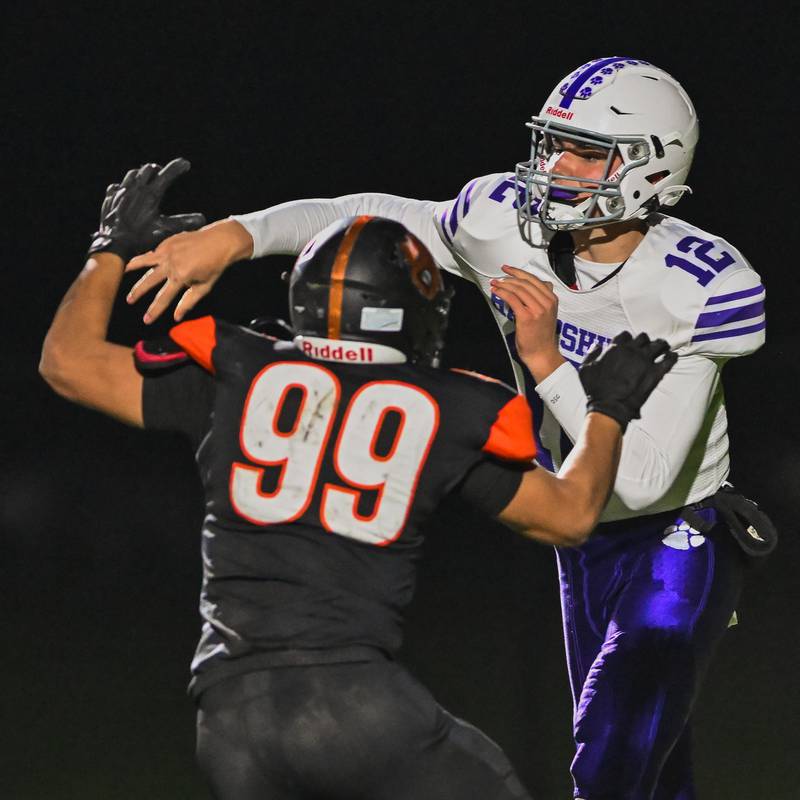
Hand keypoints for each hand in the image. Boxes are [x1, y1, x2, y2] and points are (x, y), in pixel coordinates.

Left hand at [88, 158, 204, 264]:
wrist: (114, 245)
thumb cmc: (140, 238)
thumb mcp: (165, 231)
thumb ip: (184, 223)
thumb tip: (202, 219)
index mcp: (150, 195)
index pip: (167, 174)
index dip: (178, 167)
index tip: (186, 164)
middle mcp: (135, 189)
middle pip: (148, 169)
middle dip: (159, 170)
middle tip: (164, 174)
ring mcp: (120, 193)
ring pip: (132, 175)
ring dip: (141, 175)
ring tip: (146, 180)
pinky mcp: (110, 200)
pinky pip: (116, 187)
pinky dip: (124, 187)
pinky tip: (126, 192)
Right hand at [125, 218, 253, 323]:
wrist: (221, 241)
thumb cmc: (215, 266)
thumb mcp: (204, 287)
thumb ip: (188, 301)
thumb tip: (177, 317)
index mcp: (180, 276)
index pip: (164, 298)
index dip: (154, 310)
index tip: (146, 320)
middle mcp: (170, 263)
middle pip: (149, 280)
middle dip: (138, 292)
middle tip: (129, 301)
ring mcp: (167, 250)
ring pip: (145, 261)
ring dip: (133, 268)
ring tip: (123, 273)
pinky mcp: (167, 241)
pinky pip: (153, 252)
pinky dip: (146, 257)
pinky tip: (140, 262)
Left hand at [489, 265, 564, 380]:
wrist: (542, 354)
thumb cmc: (541, 336)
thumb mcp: (548, 313)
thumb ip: (542, 299)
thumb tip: (532, 286)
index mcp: (552, 300)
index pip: (534, 280)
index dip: (519, 272)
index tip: (508, 270)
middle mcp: (546, 302)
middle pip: (525, 282)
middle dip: (509, 277)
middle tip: (498, 277)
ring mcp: (537, 310)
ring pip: (518, 289)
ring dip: (504, 284)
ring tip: (495, 284)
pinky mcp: (527, 317)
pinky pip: (512, 299)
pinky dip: (502, 293)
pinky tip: (496, 292)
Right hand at [579, 331, 677, 431]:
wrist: (609, 408)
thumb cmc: (595, 390)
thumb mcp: (585, 369)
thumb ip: (591, 354)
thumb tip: (598, 346)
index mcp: (615, 349)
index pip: (625, 335)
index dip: (627, 339)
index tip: (628, 345)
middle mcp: (632, 351)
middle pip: (643, 337)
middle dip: (645, 341)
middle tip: (646, 348)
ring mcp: (645, 361)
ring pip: (659, 344)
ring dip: (660, 346)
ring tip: (662, 349)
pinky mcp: (656, 373)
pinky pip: (670, 359)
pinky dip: (672, 357)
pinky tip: (671, 358)